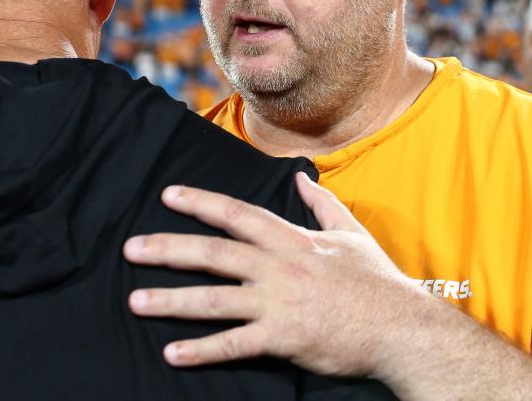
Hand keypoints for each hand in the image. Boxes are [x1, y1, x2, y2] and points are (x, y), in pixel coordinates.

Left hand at [123, 172, 424, 377]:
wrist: (401, 328)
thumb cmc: (377, 283)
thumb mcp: (351, 234)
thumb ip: (321, 204)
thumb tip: (301, 178)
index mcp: (292, 240)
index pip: (237, 214)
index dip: (201, 203)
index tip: (169, 195)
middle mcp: (278, 267)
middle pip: (213, 254)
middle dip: (168, 249)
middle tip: (130, 248)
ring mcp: (278, 304)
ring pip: (214, 300)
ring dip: (171, 300)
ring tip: (136, 301)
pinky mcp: (283, 339)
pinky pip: (234, 345)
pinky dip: (202, 350)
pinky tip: (172, 354)